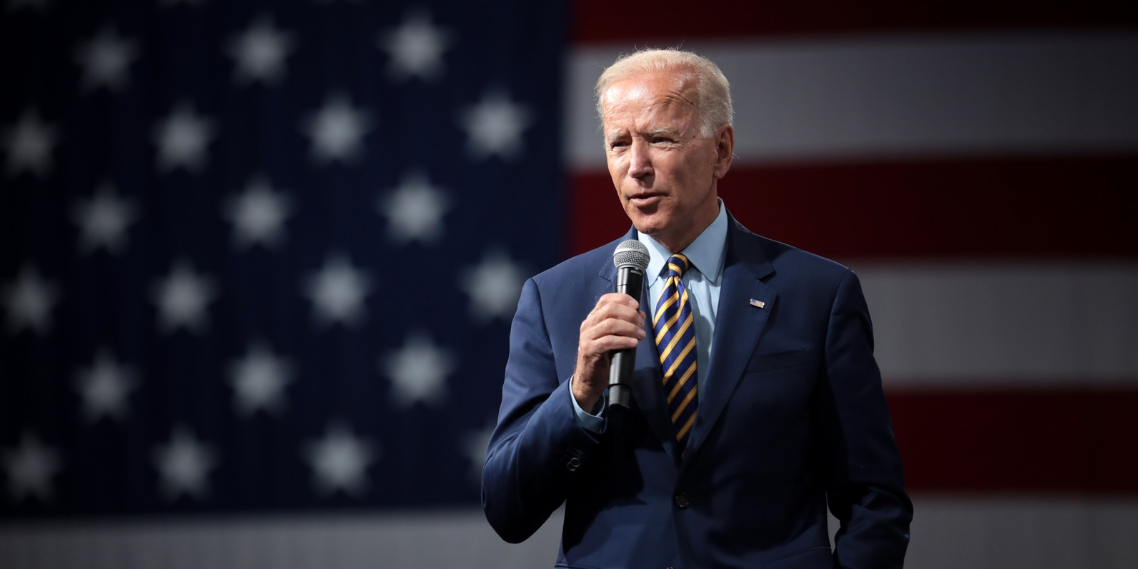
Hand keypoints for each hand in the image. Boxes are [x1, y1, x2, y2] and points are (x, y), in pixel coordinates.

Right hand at [573, 293, 645, 410]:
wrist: (589, 379)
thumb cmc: (603, 356)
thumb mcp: (613, 337)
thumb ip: (624, 325)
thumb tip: (640, 314)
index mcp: (593, 318)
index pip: (606, 299)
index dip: (623, 299)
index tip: (637, 306)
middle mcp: (588, 324)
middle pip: (610, 309)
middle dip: (630, 314)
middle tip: (641, 324)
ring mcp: (587, 336)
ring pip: (610, 324)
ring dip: (629, 328)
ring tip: (640, 335)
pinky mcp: (589, 350)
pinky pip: (608, 341)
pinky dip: (624, 340)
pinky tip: (633, 343)